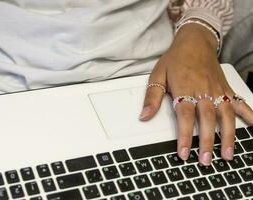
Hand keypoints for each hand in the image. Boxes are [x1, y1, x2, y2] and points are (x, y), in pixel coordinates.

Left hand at [139, 22, 252, 165]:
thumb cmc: (175, 59)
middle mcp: (204, 91)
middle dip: (207, 142)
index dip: (184, 136)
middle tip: (206, 161)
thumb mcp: (157, 75)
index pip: (185, 117)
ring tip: (227, 154)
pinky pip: (239, 102)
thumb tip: (144, 116)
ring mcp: (218, 90)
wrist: (194, 41)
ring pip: (225, 116)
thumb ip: (152, 97)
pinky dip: (249, 114)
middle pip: (207, 120)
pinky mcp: (226, 87)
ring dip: (228, 136)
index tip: (183, 153)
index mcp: (185, 89)